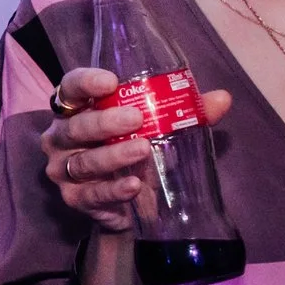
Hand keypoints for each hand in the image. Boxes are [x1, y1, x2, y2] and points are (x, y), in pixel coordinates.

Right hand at [41, 67, 233, 232]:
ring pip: (84, 162)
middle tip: (136, 118)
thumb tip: (222, 99)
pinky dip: (113, 190)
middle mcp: (61, 137)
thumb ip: (185, 112)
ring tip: (143, 150)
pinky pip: (92, 194)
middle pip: (76, 126)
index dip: (85, 82)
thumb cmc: (134, 149)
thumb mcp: (156, 128)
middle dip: (104, 122)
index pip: (70, 88)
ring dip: (113, 156)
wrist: (125, 202)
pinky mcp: (74, 198)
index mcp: (77, 110)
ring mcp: (64, 170)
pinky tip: (133, 186)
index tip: (111, 82)